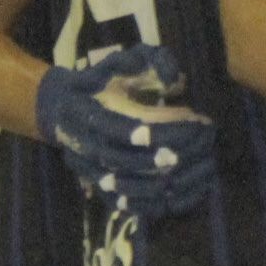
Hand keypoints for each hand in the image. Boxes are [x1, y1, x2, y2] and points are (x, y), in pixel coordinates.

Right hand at [37, 45, 215, 217]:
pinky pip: (127, 205)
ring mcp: (90, 171)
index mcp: (91, 112)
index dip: (162, 126)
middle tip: (202, 144)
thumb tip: (177, 80)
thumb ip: (154, 62)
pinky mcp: (98, 189)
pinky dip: (156, 203)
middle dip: (170, 153)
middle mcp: (86, 145)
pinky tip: (182, 192)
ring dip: (168, 180)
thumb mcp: (127, 60)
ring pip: (129, 186)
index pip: (127, 125)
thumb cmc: (104, 81)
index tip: (195, 117)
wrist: (63, 107)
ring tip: (200, 166)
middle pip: (128, 159)